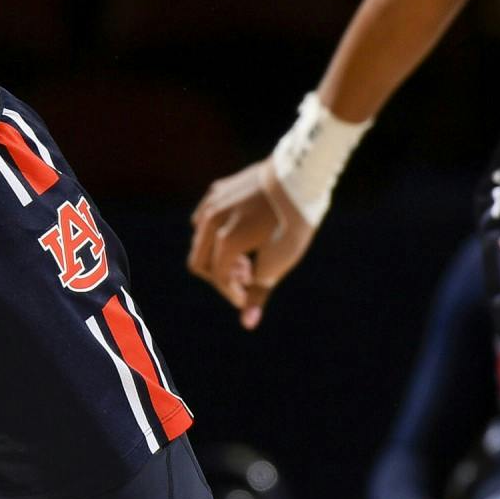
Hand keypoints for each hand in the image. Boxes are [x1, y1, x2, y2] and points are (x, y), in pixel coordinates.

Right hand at [187, 158, 315, 330]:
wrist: (301, 175)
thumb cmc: (293, 221)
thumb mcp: (280, 261)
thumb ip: (259, 292)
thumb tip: (248, 324)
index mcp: (224, 241)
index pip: (217, 278)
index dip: (233, 293)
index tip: (250, 296)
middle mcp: (210, 221)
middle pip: (198, 261)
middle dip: (221, 275)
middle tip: (248, 274)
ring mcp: (212, 203)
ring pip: (200, 238)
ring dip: (217, 253)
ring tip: (247, 254)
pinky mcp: (218, 189)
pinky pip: (205, 217)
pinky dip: (216, 231)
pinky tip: (239, 231)